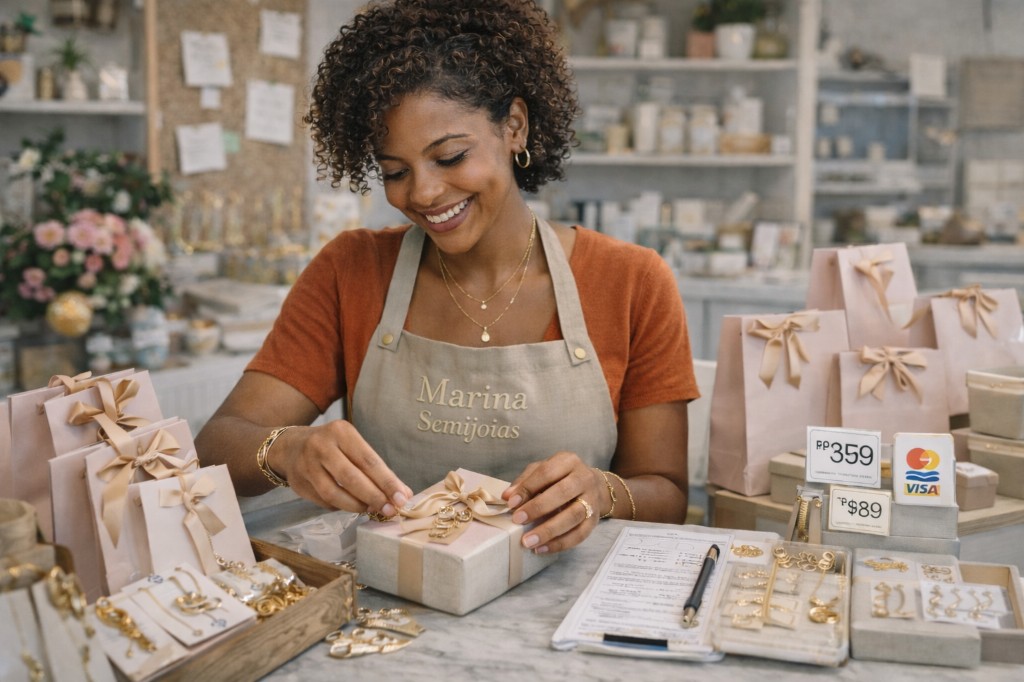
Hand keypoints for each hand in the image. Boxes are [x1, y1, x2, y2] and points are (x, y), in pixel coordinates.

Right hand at [271, 420, 413, 516]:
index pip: (368, 460)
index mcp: (341, 432)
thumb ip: (376, 469)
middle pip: (351, 477)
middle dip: (374, 497)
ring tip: (371, 509)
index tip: (402, 498)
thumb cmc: (333, 446)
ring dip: (357, 506)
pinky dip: (341, 507)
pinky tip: (352, 506)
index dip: (387, 482)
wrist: (291, 447)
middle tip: (390, 510)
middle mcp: (321, 446)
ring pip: (334, 493)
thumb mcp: (353, 446)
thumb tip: (403, 493)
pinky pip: (324, 501)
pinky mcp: (298, 483)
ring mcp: (307, 465)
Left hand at [501, 451, 601, 553]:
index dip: (528, 488)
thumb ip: (525, 481)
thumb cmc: (561, 478)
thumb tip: (507, 497)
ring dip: (549, 531)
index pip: (547, 472)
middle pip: (562, 493)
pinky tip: (542, 549)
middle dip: (538, 508)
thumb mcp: (543, 470)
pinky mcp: (594, 521)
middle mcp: (584, 478)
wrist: (594, 487)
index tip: (511, 503)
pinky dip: (560, 544)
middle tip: (518, 521)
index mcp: (568, 461)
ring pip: (573, 516)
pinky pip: (579, 535)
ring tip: (529, 541)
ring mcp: (592, 500)